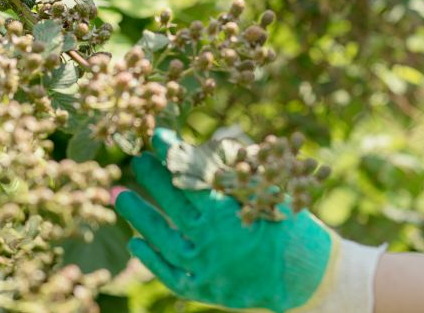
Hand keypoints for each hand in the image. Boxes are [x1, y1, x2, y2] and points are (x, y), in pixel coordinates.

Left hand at [114, 128, 381, 312]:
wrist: (304, 276)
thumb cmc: (287, 226)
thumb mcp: (267, 192)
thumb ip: (235, 173)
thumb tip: (209, 144)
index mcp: (229, 213)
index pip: (191, 175)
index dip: (172, 153)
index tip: (157, 136)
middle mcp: (212, 240)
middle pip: (172, 203)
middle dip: (153, 177)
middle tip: (137, 159)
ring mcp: (204, 266)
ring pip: (162, 237)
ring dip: (138, 214)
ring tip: (119, 193)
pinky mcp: (202, 289)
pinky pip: (169, 274)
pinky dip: (150, 259)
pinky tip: (134, 243)